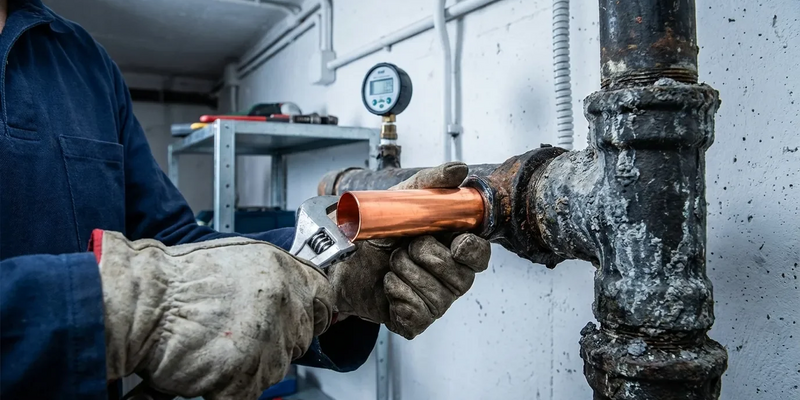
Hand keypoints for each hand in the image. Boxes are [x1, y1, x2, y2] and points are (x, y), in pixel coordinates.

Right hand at [93, 231, 333, 399]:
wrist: (138, 304)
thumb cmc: (173, 282)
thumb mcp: (234, 259)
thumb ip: (269, 278)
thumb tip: (289, 293)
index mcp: (281, 270)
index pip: (322, 295)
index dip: (312, 310)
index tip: (306, 317)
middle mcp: (283, 303)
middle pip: (300, 335)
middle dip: (275, 340)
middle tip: (238, 334)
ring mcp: (268, 340)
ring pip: (275, 367)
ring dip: (250, 364)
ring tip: (214, 345)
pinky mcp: (246, 374)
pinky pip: (248, 390)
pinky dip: (226, 386)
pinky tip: (207, 366)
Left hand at [328, 162, 491, 338]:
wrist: (341, 259)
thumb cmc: (375, 233)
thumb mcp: (401, 201)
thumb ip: (431, 184)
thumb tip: (459, 169)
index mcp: (453, 248)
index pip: (480, 254)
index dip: (472, 251)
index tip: (456, 243)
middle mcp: (451, 278)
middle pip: (461, 277)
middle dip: (425, 256)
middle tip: (405, 246)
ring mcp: (436, 302)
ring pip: (437, 296)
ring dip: (405, 273)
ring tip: (392, 264)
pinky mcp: (416, 321)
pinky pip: (417, 313)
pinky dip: (396, 293)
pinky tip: (387, 285)